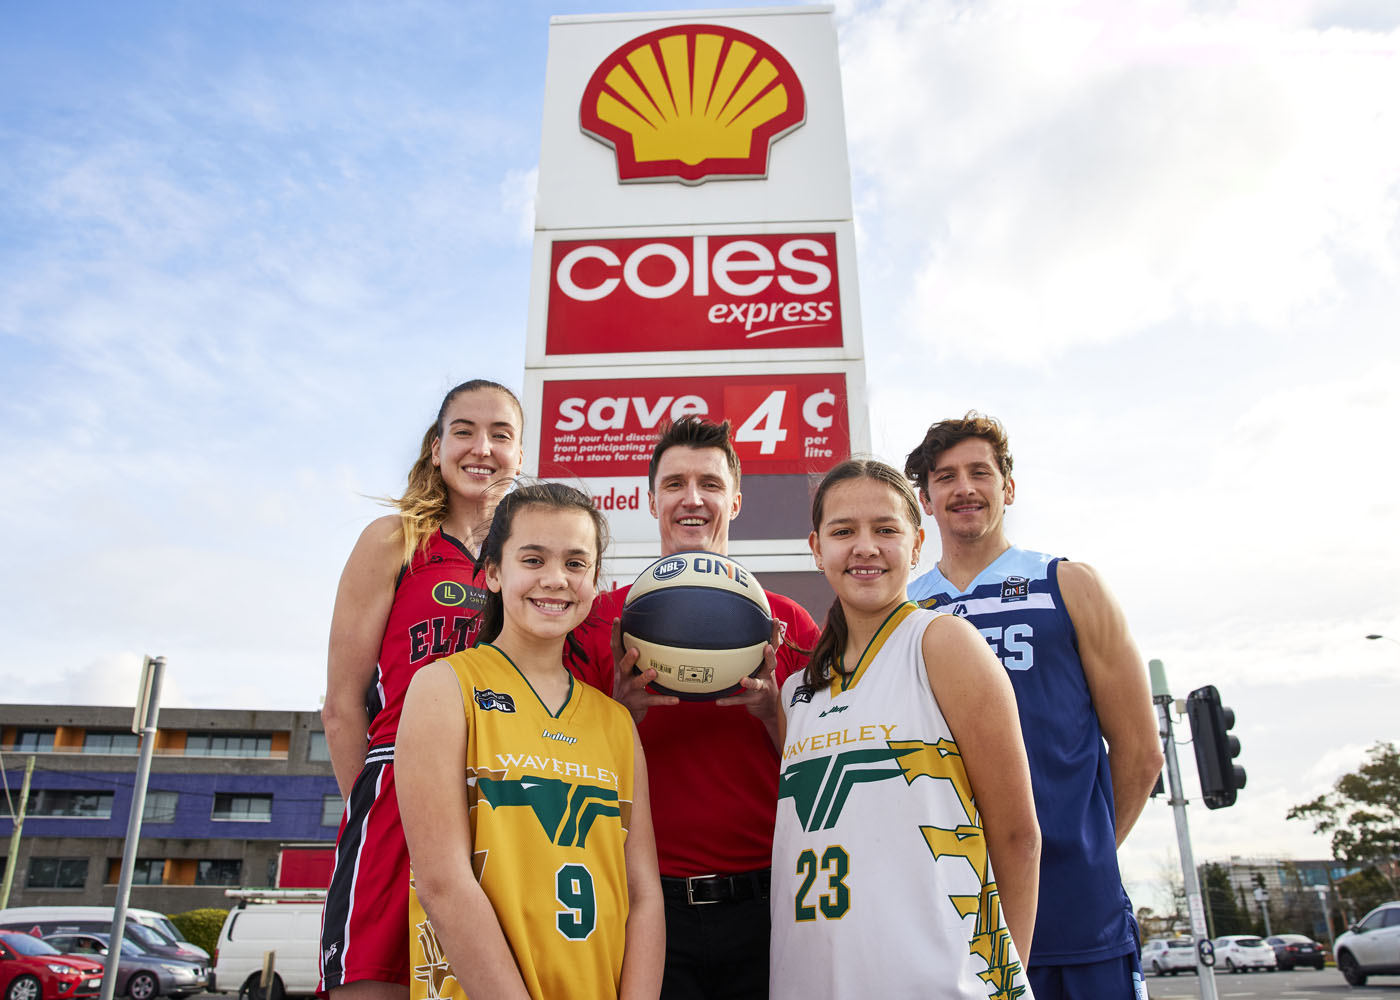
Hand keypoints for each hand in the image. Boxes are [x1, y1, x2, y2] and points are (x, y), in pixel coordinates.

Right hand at [611, 617, 678, 724]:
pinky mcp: (640, 703)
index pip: (616, 649)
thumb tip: (642, 637)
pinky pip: (653, 701)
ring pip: (637, 683)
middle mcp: (623, 678)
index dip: (615, 634)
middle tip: (635, 650)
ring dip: (645, 677)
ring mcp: (631, 691)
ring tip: (653, 672)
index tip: (618, 619)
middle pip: (623, 666)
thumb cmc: (627, 688)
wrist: (621, 714)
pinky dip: (665, 700)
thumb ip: (631, 657)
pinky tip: (676, 699)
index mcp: (621, 668)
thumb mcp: (625, 672)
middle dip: (629, 658)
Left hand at [715, 619, 782, 737]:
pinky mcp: (753, 700)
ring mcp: (762, 689)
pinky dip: (730, 700)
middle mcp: (767, 675)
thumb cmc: (763, 682)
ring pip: (757, 684)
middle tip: (767, 647)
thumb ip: (755, 653)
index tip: (774, 620)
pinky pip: (741, 700)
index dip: (775, 634)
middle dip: (769, 656)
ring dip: (750, 682)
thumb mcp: (763, 667)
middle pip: (771, 664)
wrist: (770, 709)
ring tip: (742, 680)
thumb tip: (743, 630)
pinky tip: (719, 701)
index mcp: (768, 665)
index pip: (774, 647)